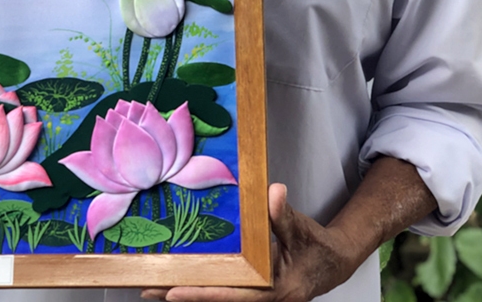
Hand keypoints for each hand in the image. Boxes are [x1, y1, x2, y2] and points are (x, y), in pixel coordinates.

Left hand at [143, 158, 435, 301]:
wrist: (334, 262)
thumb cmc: (316, 246)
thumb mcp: (302, 229)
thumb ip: (283, 214)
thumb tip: (274, 191)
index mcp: (276, 292)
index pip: (231, 295)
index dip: (201, 294)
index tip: (172, 291)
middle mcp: (264, 301)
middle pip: (216, 301)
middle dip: (180, 296)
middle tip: (146, 289)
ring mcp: (257, 299)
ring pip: (216, 299)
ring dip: (185, 293)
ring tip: (150, 288)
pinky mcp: (253, 293)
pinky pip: (223, 292)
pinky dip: (201, 288)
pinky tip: (177, 282)